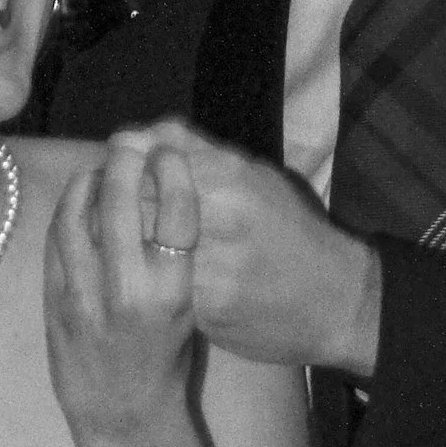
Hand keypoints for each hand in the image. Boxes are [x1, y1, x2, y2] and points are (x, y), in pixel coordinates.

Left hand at [44, 132, 201, 446]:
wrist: (125, 417)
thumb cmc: (167, 359)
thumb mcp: (188, 307)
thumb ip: (175, 253)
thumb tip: (166, 186)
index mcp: (174, 292)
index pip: (176, 209)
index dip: (172, 169)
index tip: (170, 150)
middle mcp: (129, 292)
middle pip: (122, 199)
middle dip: (126, 159)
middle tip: (130, 142)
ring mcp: (85, 298)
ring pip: (79, 214)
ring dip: (90, 180)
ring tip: (101, 166)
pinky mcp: (54, 303)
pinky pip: (56, 240)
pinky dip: (68, 211)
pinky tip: (79, 199)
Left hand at [116, 120, 382, 377]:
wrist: (339, 302)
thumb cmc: (292, 232)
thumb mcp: (255, 176)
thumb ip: (196, 151)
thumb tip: (136, 136)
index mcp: (229, 178)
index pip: (145, 160)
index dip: (118, 167)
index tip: (111, 175)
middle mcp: (220, 218)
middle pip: (134, 204)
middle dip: (112, 210)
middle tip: (107, 217)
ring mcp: (213, 267)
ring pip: (139, 251)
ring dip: (120, 252)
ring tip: (119, 250)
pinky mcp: (207, 310)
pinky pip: (157, 290)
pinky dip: (143, 285)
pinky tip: (141, 284)